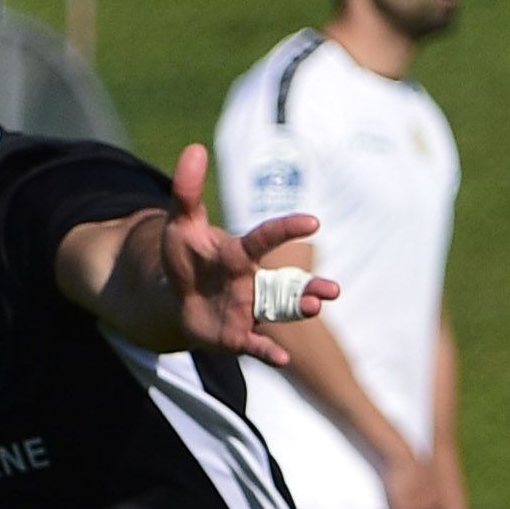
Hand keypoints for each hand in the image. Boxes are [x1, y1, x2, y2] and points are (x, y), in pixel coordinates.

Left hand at [163, 144, 331, 367]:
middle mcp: (252, 281)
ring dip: (299, 311)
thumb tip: (193, 148)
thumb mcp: (181, 224)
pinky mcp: (237, 335)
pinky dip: (269, 351)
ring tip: (317, 308)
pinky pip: (255, 345)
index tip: (312, 222)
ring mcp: (248, 309)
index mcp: (240, 253)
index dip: (286, 229)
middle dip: (310, 286)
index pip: (266, 238)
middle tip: (333, 291)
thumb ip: (187, 190)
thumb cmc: (187, 257)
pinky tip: (284, 360)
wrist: (176, 296)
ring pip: (280, 312)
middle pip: (286, 284)